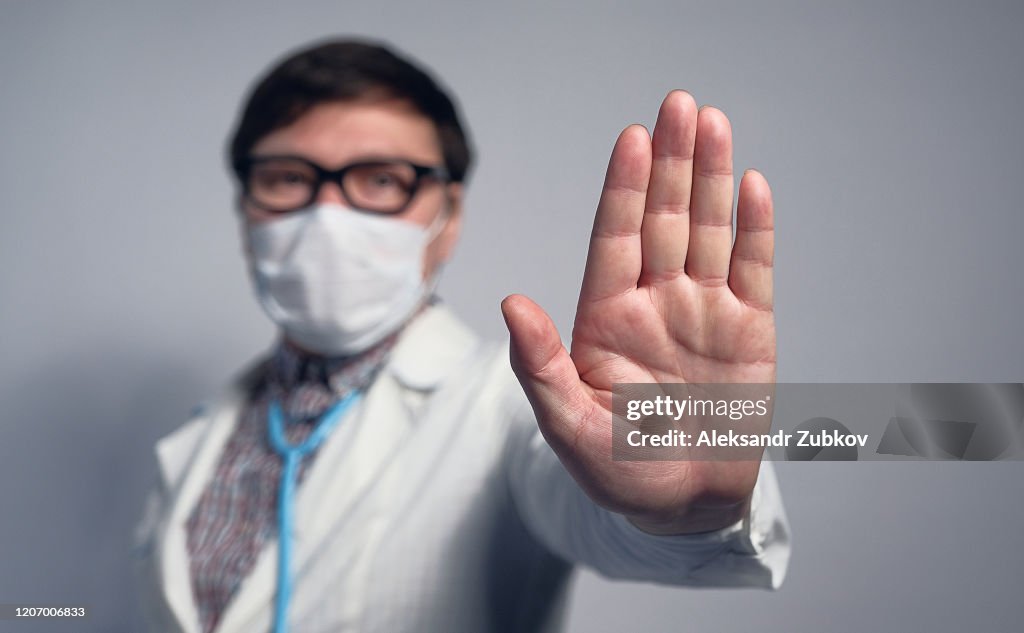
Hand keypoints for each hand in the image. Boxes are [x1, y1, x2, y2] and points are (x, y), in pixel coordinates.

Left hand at [501, 91, 775, 534]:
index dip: (624, 188)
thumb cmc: (618, 471)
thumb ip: (540, 364)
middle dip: (671, 162)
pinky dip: (755, 230)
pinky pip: (754, 270)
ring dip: (711, 177)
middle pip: (662, 218)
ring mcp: (703, 311)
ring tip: (713, 123)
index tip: (632, 139)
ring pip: (708, 230)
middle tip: (679, 103)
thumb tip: (512, 303)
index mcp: (607, 318)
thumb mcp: (567, 426)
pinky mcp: (749, 330)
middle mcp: (655, 302)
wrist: (684, 507)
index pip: (614, 238)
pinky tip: (751, 186)